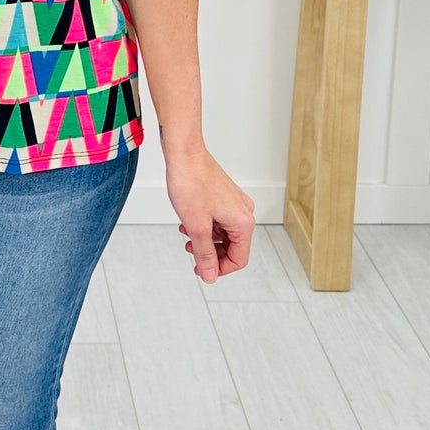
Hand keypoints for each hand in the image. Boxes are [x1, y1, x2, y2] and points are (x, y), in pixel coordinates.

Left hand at [164, 144, 253, 281]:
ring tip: (186, 234)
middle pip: (232, 248)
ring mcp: (235, 204)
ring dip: (205, 240)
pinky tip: (189, 223)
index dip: (219, 269)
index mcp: (243, 222)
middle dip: (211, 253)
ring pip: (223, 235)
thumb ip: (205, 254)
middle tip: (191, 252)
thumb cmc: (191, 183)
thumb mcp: (197, 226)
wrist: (185, 154)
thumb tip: (210, 275)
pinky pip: (219, 221)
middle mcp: (244, 213)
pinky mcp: (225, 197)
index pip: (239, 259)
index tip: (201, 270)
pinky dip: (205, 226)